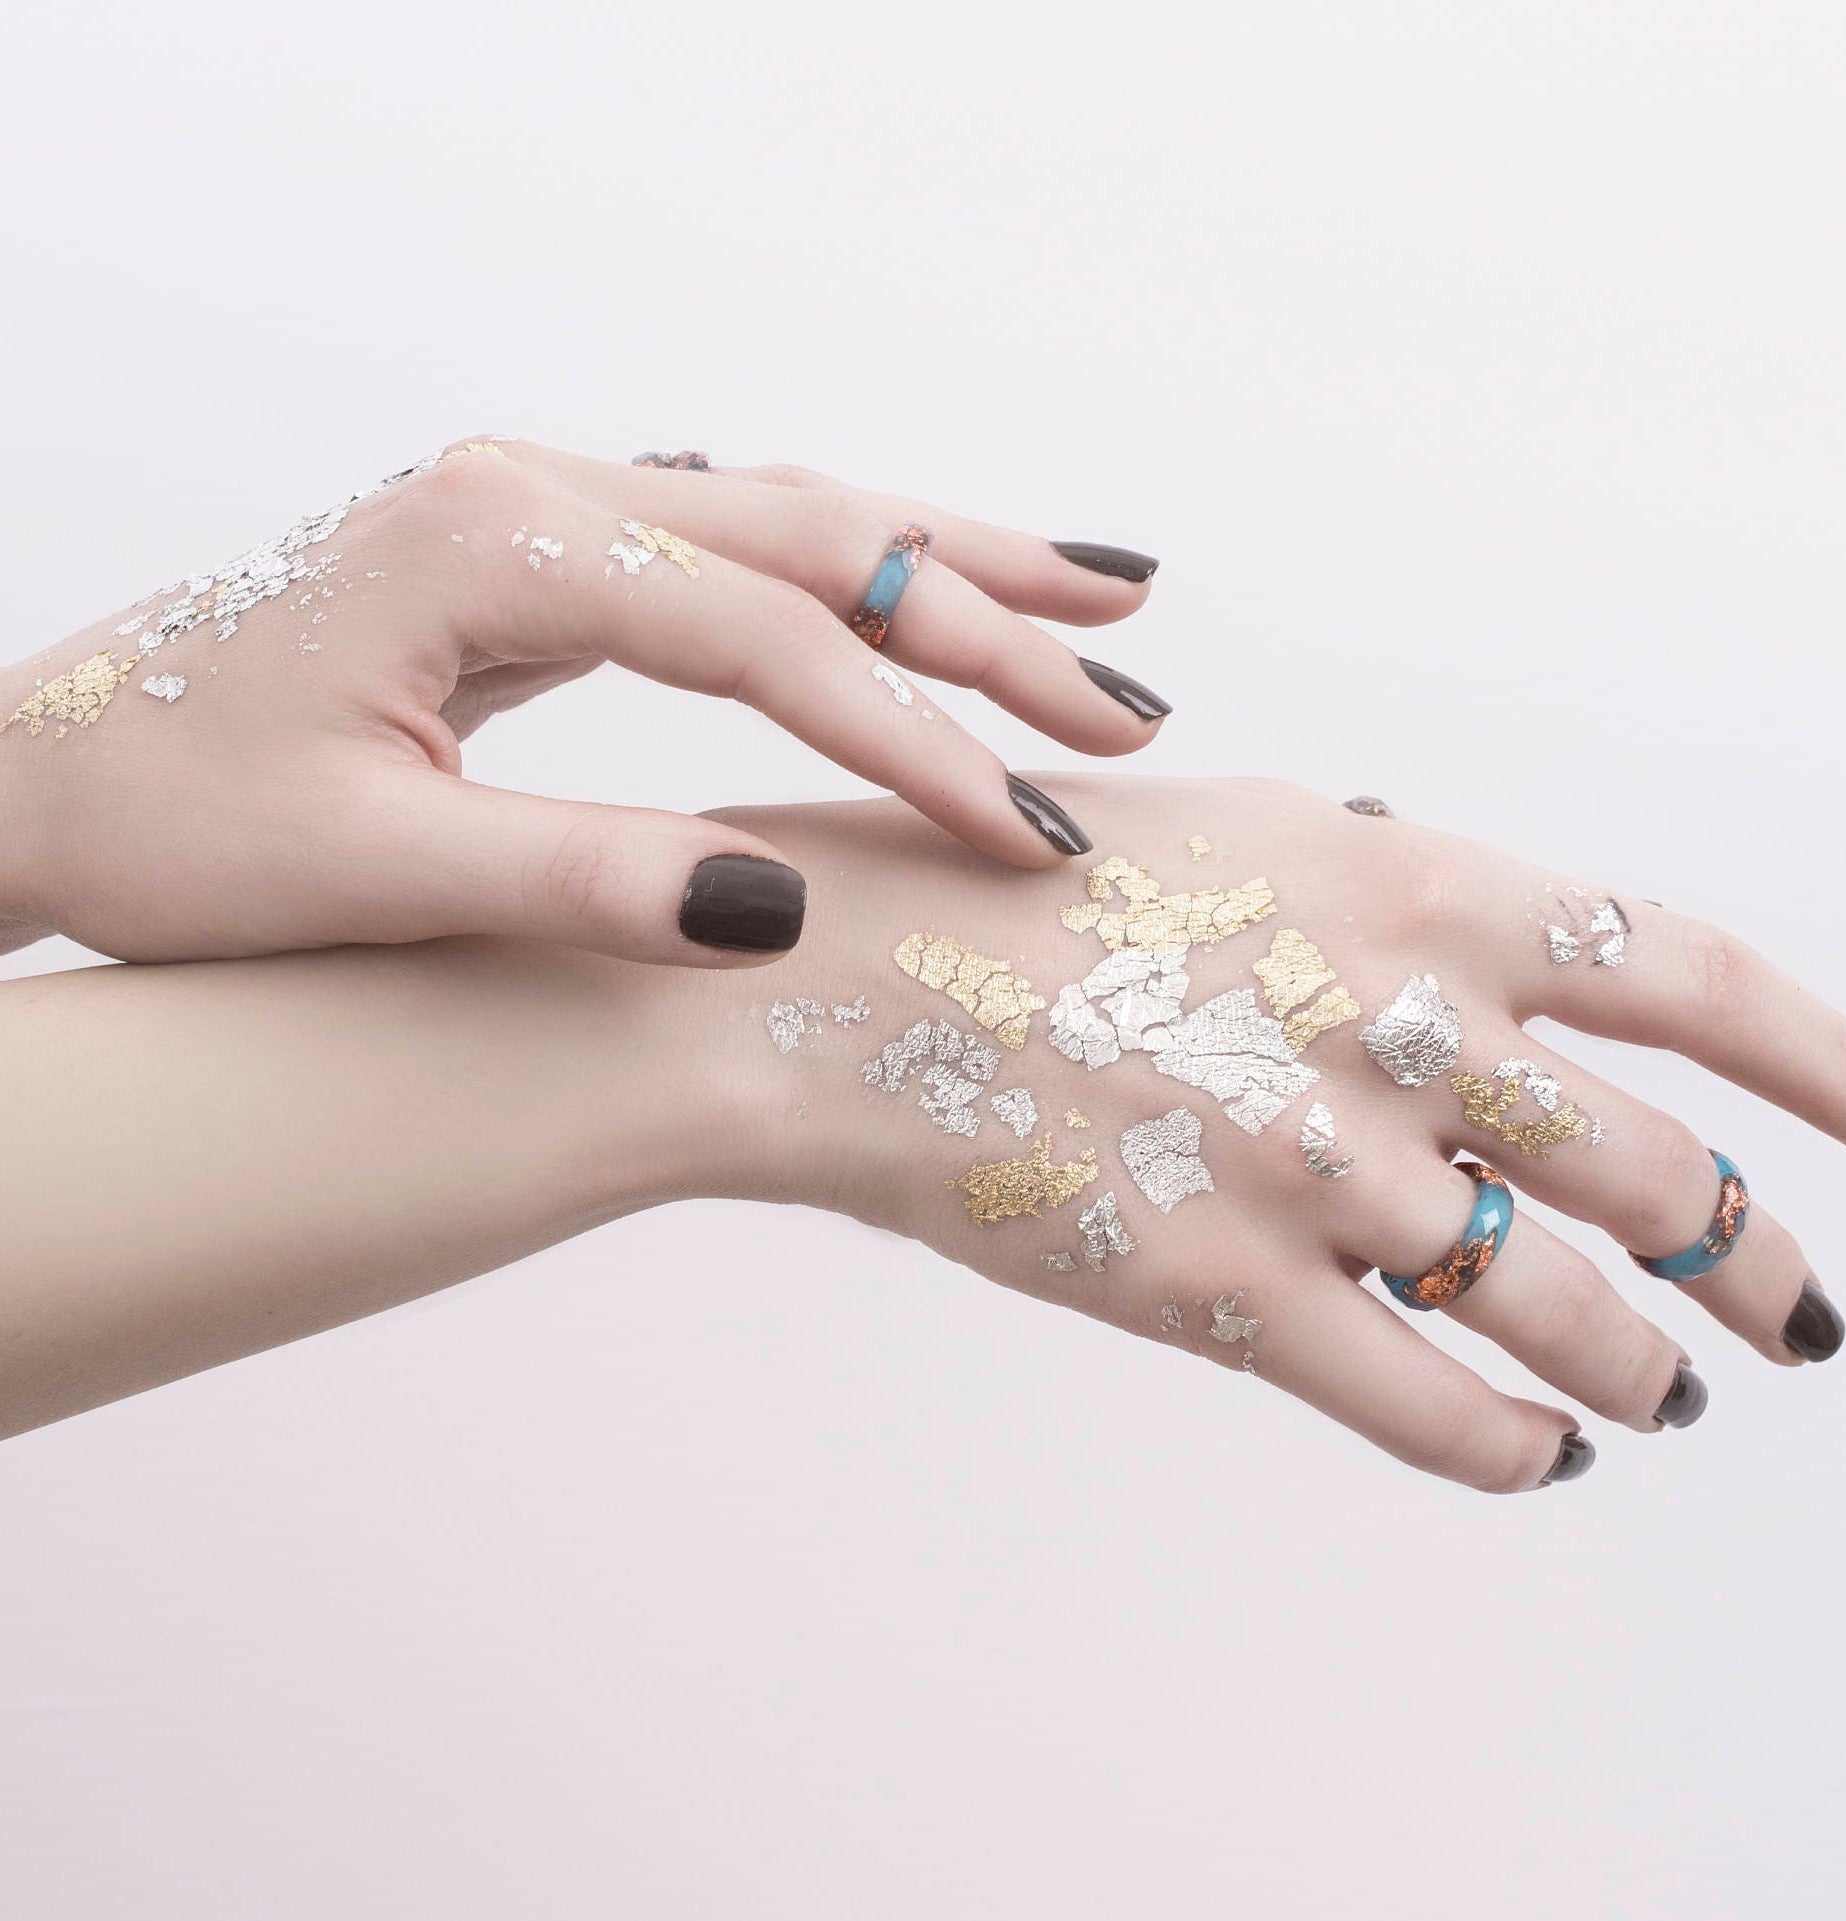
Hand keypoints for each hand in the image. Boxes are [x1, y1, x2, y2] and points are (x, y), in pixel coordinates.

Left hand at [0, 440, 1164, 963]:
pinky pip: (742, 544)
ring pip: (795, 513)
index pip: (766, 635)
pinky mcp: (546, 548)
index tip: (1026, 833)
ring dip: (954, 562)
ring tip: (1105, 594)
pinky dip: (864, 575)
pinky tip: (936, 593)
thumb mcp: (368, 872)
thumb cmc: (174, 822)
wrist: (47, 769)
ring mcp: (544, 503)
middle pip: (816, 533)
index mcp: (493, 541)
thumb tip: (780, 905)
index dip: (911, 738)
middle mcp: (534, 487)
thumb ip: (578, 876)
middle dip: (989, 621)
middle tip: (1134, 697)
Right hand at [714, 776, 1845, 1491]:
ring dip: (1646, 1367)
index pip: (1694, 975)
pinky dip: (1510, 1446)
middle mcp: (1394, 1028)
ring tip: (1672, 1395)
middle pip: (1659, 1172)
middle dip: (1761, 1261)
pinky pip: (1429, 1407)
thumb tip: (1494, 964)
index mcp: (1411, 887)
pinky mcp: (1224, 1293)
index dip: (1826, 1061)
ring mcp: (1317, 1171)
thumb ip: (1384, 896)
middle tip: (1800, 1313)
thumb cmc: (1013, 882)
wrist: (835, 978)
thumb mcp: (1235, 829)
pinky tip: (1540, 1457)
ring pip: (1565, 1311)